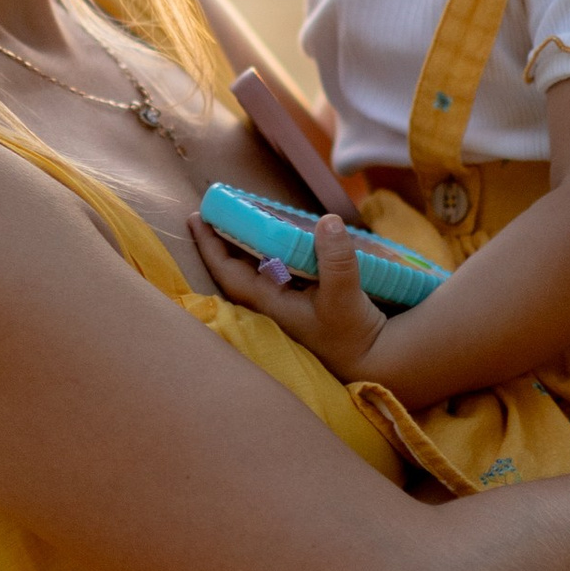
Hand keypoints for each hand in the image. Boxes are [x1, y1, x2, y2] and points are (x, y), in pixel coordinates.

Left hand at [192, 208, 388, 382]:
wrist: (373, 360)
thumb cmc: (352, 335)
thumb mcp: (345, 297)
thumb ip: (337, 260)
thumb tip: (328, 221)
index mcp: (271, 303)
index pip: (228, 272)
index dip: (210, 245)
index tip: (196, 218)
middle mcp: (273, 303)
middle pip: (237, 267)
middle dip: (223, 239)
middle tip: (216, 210)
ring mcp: (288, 302)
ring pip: (257, 268)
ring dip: (248, 244)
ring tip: (243, 216)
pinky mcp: (305, 299)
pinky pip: (279, 269)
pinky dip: (275, 251)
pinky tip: (280, 237)